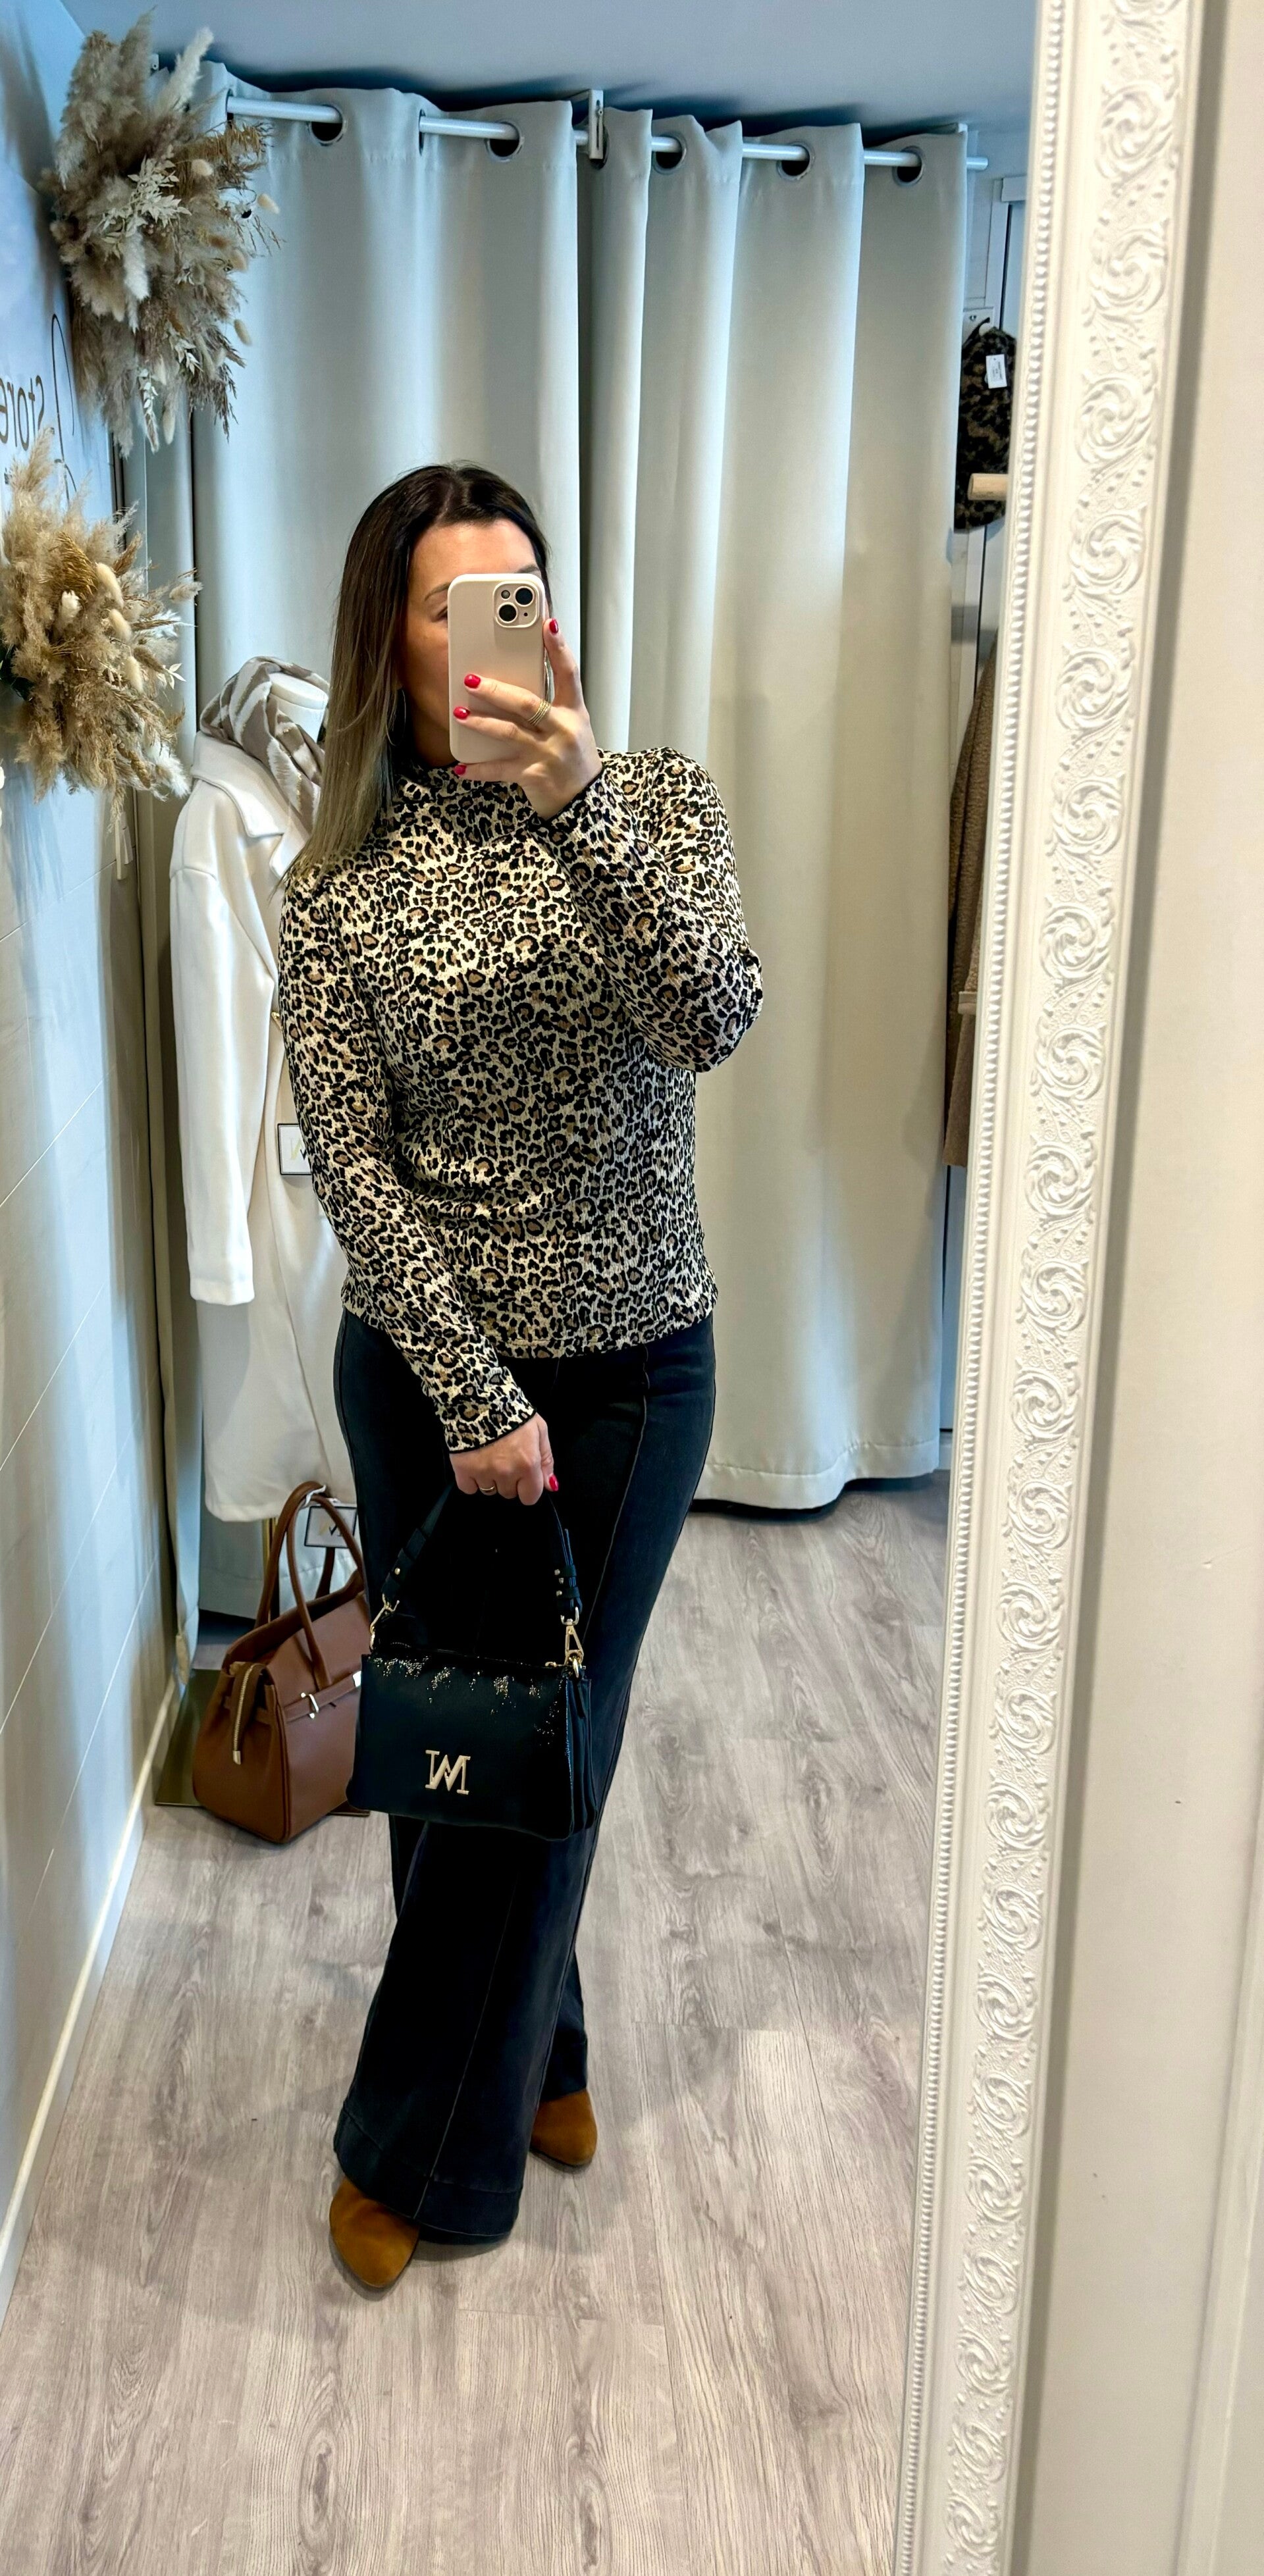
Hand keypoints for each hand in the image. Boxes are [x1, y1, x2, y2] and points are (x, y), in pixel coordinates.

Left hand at [450, 618, 600, 819]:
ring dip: (481, 722)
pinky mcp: (533, 775)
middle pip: (527, 703)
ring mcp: (548, 753)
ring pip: (509, 732)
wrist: (583, 801)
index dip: (558, 647)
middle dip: (496, 690)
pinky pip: (500, 769)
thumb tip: (514, 679)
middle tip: (470, 679)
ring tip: (460, 713)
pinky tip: (461, 767)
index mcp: (574, 711)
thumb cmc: (572, 756)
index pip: (569, 673)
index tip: (548, 622)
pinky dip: (479, 769)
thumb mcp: (571, 725)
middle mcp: (563, 729)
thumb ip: (549, 702)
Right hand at [450, 1411, 556, 1505]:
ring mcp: (483, 1472)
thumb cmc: (514, 1413)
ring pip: (489, 1491)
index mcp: (528, 1464)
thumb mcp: (539, 1430)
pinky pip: (468, 1488)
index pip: (530, 1497)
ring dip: (490, 1479)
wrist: (479, 1398)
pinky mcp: (462, 1470)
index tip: (523, 1477)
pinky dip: (470, 1480)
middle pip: (509, 1493)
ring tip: (488, 1457)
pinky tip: (474, 1462)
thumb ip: (546, 1460)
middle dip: (509, 1480)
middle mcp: (506, 1472)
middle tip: (504, 1458)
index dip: (528, 1488)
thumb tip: (550, 1485)